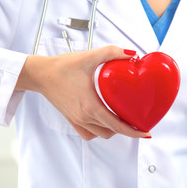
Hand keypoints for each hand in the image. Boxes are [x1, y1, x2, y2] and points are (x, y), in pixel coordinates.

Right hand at [15, 45, 150, 140]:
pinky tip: (103, 122)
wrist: (40, 74)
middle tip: (138, 123)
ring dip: (113, 131)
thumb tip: (131, 54)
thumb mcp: (89, 57)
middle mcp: (84, 116)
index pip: (117, 126)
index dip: (134, 132)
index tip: (145, 133)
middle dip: (127, 130)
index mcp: (90, 105)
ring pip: (100, 134)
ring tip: (123, 121)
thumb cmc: (62, 67)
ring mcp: (77, 120)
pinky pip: (88, 134)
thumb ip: (111, 53)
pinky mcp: (71, 119)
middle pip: (111, 132)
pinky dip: (98, 131)